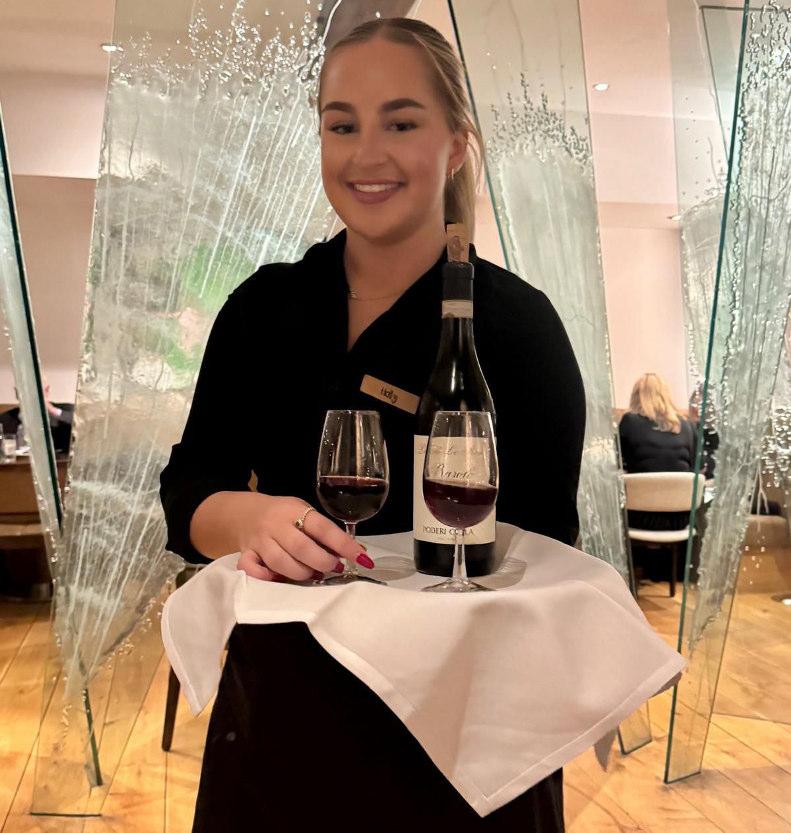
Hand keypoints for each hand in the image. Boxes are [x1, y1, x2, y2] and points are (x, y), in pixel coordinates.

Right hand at [235, 494, 371, 581]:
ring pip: (280, 563)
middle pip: (301, 548)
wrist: (245, 513)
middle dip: (323, 562)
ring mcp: (260, 541)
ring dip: (301, 573)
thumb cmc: (284, 515)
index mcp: (295, 510)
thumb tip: (357, 552)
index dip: (343, 544)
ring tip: (313, 573)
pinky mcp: (246, 554)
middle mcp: (276, 525)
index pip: (323, 528)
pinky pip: (252, 570)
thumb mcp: (305, 513)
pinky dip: (266, 577)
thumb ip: (325, 532)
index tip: (361, 558)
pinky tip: (278, 578)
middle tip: (333, 567)